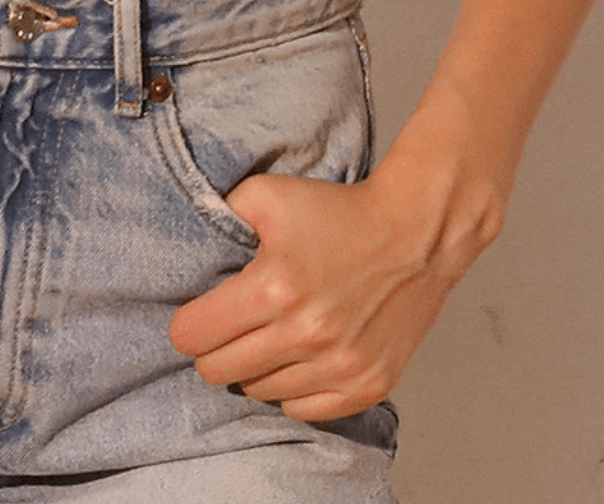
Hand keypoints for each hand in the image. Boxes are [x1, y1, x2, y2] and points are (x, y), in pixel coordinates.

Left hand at [167, 170, 463, 421]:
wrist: (415, 233)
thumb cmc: (338, 212)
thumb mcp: (267, 194)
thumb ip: (219, 214)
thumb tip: (187, 246)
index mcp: (273, 287)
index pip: (193, 336)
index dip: (188, 324)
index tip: (198, 314)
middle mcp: (305, 334)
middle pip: (219, 371)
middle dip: (214, 348)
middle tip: (229, 326)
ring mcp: (339, 366)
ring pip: (259, 391)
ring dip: (255, 366)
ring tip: (269, 335)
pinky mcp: (366, 385)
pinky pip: (303, 410)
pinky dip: (292, 388)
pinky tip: (297, 357)